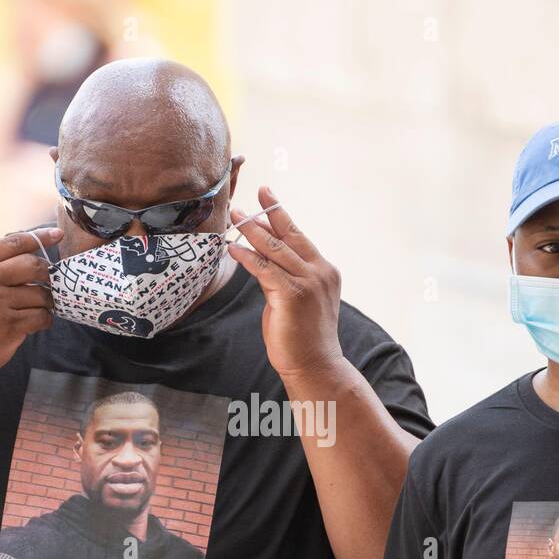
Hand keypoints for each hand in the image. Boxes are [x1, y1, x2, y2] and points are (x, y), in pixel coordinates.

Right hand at [0, 228, 59, 382]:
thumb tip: (28, 254)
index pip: (14, 243)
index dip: (40, 237)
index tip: (57, 234)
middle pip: (34, 266)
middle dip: (48, 273)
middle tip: (51, 281)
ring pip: (41, 295)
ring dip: (47, 301)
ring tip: (39, 306)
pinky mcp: (9, 328)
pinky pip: (41, 318)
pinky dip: (44, 319)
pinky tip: (36, 321)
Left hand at [227, 188, 343, 380]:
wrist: (315, 365)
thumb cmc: (304, 338)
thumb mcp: (299, 300)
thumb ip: (286, 277)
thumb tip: (264, 259)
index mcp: (325, 271)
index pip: (299, 237)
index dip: (281, 216)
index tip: (268, 197)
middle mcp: (320, 272)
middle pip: (289, 235)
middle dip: (269, 212)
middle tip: (256, 192)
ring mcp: (308, 282)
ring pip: (275, 248)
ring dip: (252, 230)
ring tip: (236, 215)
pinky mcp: (291, 294)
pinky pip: (264, 269)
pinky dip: (246, 257)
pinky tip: (232, 249)